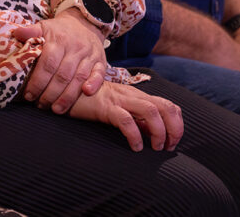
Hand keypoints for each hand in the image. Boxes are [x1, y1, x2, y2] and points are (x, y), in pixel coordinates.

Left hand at [13, 12, 107, 112]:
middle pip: (63, 74)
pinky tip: (86, 93)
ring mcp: (89, 55)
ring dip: (68, 96)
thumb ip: (30, 31)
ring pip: (79, 77)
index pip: (47, 64)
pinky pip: (99, 73)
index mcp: (58, 40)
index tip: (29, 95)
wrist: (84, 23)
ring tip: (56, 109)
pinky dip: (94, 83)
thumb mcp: (43, 27)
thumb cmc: (59, 31)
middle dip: (50, 93)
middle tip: (40, 105)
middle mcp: (75, 48)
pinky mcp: (101, 61)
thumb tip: (16, 33)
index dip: (38, 81)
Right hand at [67, 82, 182, 151]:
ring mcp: (118, 100)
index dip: (177, 125)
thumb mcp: (114, 107)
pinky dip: (135, 136)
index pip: (168, 105)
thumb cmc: (88, 101)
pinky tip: (134, 148)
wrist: (62, 90)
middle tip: (168, 147)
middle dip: (174, 130)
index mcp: (136, 95)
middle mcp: (131, 95)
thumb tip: (150, 133)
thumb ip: (133, 116)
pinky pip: (126, 121)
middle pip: (166, 107)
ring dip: (159, 132)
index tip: (171, 142)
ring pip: (151, 112)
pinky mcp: (104, 107)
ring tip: (154, 148)